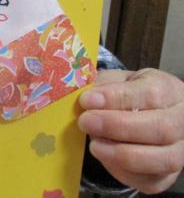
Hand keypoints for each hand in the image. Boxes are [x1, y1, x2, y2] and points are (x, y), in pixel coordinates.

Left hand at [78, 68, 183, 194]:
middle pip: (161, 128)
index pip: (150, 94)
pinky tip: (104, 156)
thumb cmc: (126, 93)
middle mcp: (182, 121)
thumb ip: (103, 86)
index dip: (116, 98)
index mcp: (169, 90)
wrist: (140, 114)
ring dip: (121, 154)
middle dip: (118, 127)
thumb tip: (85, 98)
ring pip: (162, 159)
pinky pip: (150, 180)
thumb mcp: (116, 80)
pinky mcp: (167, 176)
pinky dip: (123, 171)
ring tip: (94, 145)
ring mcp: (179, 150)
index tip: (87, 100)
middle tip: (85, 122)